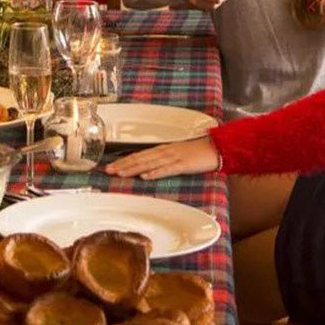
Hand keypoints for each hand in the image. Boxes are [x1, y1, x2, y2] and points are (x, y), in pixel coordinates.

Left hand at [105, 136, 219, 179]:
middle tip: (108, 170)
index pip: (139, 155)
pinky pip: (166, 169)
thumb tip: (149, 169)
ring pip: (149, 163)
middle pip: (140, 158)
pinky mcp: (183, 164)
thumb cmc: (197, 152)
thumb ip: (164, 161)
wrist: (216, 148)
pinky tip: (145, 176)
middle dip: (123, 164)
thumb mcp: (177, 155)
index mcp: (162, 149)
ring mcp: (173, 157)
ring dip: (133, 168)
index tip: (111, 165)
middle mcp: (164, 151)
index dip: (124, 160)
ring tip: (120, 173)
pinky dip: (155, 172)